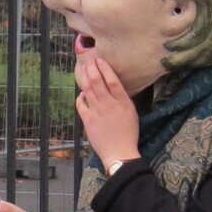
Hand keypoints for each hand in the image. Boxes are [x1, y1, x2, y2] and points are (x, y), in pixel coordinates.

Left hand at [75, 56, 140, 170]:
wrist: (119, 152)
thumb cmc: (128, 133)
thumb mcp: (132, 113)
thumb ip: (122, 99)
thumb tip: (113, 87)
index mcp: (123, 102)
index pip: (113, 80)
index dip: (105, 68)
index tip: (100, 59)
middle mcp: (109, 104)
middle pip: (97, 81)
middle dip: (92, 68)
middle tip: (89, 60)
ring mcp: (97, 111)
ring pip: (88, 89)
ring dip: (85, 78)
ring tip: (83, 70)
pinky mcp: (87, 119)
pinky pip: (80, 103)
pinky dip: (80, 96)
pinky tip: (82, 93)